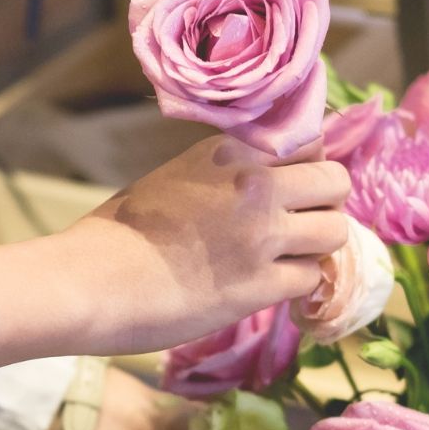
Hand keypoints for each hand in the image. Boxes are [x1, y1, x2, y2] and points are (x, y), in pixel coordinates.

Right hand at [0, 135, 350, 366]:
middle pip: (335, 183)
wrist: (93, 281)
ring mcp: (263, 236)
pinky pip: (311, 278)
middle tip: (300, 227)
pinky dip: (297, 285)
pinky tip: (271, 288)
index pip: (308, 142)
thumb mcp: (174, 177)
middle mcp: (256, 186)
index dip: (307, 168)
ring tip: (287, 260)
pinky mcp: (261, 286)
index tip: (295, 189)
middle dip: (324, 206)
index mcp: (230, 152)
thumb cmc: (118, 234)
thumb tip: (262, 183)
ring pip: (335, 232)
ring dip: (316, 248)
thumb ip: (223, 175)